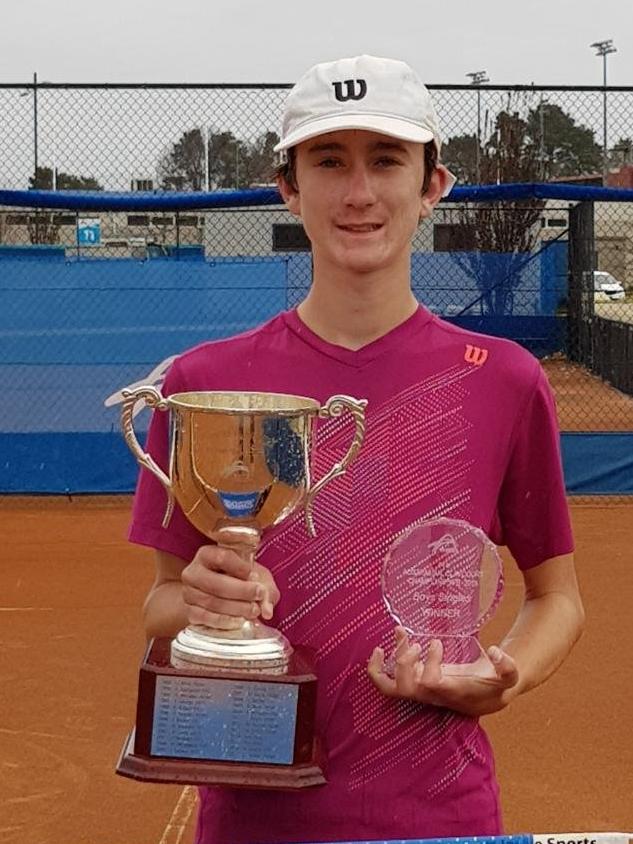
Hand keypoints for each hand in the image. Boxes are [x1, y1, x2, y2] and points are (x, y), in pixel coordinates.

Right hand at [181, 544, 279, 630]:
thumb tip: (267, 609)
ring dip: (236, 608)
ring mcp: (188, 593)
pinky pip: (205, 618)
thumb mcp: (255, 576)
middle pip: (216, 583)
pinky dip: (224, 621)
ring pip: (212, 602)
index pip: (223, 558)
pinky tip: (238, 621)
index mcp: (207, 554)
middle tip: (259, 596)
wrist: (219, 594)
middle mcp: (193, 572)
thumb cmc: (239, 580)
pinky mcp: (188, 611)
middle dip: (242, 591)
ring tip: (254, 611)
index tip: (255, 577)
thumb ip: (265, 587)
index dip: (241, 568)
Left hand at [367, 626, 519, 716]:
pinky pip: (388, 682)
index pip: (430, 684)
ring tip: (398, 634)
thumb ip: (508, 667)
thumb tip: (495, 651)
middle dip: (403, 663)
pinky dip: (377, 670)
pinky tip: (380, 650)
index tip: (437, 643)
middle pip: (405, 689)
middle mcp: (432, 695)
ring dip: (386, 664)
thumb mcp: (509, 677)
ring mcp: (420, 691)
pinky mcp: (414, 682)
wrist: (486, 698)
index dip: (429, 663)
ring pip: (392, 688)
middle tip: (416, 644)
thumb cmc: (495, 685)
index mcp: (451, 692)